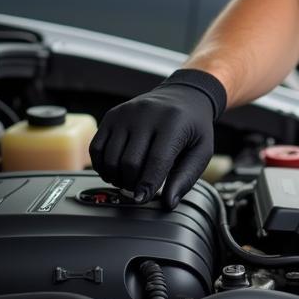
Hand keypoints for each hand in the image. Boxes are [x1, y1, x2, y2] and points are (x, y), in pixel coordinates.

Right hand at [89, 69, 226, 208]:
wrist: (182, 95)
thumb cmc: (193, 126)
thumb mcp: (201, 150)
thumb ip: (186, 177)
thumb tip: (169, 203)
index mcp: (173, 123)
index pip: (156, 160)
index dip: (147, 184)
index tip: (142, 199)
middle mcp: (147, 115)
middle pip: (130, 162)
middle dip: (132, 183)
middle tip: (140, 189)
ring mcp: (126, 114)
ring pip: (111, 157)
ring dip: (116, 177)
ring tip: (129, 181)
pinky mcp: (112, 115)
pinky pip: (97, 147)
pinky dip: (101, 165)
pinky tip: (114, 171)